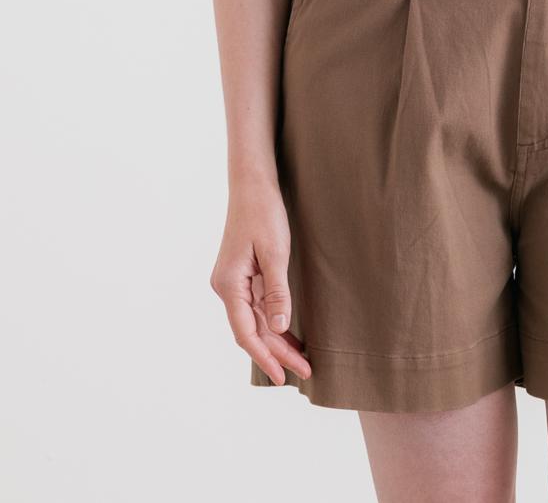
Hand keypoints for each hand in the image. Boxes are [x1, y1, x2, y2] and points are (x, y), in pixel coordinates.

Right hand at [209, 180, 312, 384]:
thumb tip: (278, 329)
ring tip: (302, 361)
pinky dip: (274, 322)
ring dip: (277, 340)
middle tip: (305, 372)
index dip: (265, 357)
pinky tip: (289, 335)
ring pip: (256, 321)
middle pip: (252, 331)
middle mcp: (227, 288)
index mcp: (229, 285)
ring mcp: (234, 283)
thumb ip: (276, 292)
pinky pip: (258, 307)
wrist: (253, 185)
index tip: (282, 377)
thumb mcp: (274, 252)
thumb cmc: (263, 213)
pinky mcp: (244, 276)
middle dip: (277, 353)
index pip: (245, 333)